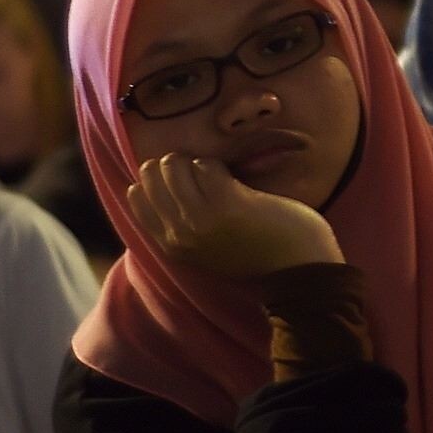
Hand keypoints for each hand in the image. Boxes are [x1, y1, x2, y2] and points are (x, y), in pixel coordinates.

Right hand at [119, 154, 340, 277]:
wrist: (298, 271)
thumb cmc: (256, 253)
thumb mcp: (205, 247)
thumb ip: (182, 223)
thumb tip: (162, 180)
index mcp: (170, 246)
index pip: (135, 197)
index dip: (155, 178)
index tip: (179, 179)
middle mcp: (178, 234)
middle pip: (152, 175)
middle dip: (174, 164)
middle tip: (200, 172)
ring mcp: (200, 219)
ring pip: (176, 166)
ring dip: (197, 161)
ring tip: (217, 176)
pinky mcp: (226, 203)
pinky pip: (208, 166)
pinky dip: (219, 166)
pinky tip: (234, 181)